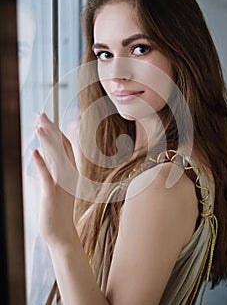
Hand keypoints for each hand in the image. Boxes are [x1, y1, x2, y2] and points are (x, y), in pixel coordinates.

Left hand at [33, 113, 78, 247]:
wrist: (62, 233)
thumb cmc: (58, 209)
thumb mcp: (59, 185)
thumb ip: (53, 168)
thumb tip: (43, 153)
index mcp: (71, 171)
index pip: (65, 146)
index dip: (55, 131)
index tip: (46, 121)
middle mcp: (70, 174)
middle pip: (61, 146)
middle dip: (51, 130)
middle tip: (41, 115)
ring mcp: (62, 183)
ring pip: (56, 157)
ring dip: (47, 141)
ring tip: (38, 127)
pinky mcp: (53, 193)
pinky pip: (46, 175)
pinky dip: (40, 163)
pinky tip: (34, 152)